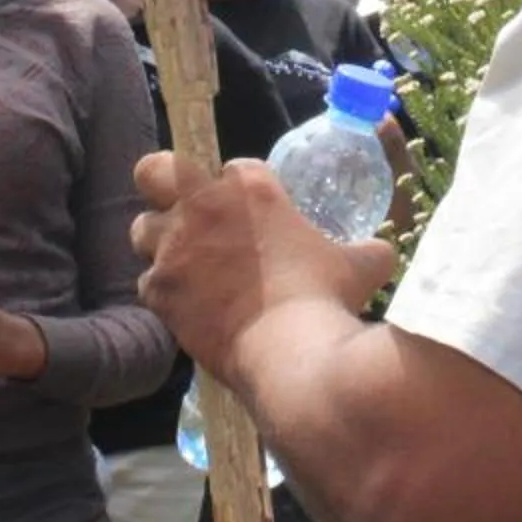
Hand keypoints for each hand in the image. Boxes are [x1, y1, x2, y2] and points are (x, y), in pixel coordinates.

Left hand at [131, 152, 397, 392]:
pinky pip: (148, 284)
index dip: (239, 188)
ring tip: (182, 264)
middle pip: (154, 170)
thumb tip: (381, 251)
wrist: (292, 355)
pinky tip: (188, 308)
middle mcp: (202, 206)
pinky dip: (165, 294)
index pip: (232, 167)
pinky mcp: (160, 291)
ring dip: (158, 243)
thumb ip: (365, 249)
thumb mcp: (360, 265)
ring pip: (140, 229)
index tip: (251, 213)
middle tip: (184, 209)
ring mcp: (174, 249)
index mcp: (250, 186)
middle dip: (162, 183)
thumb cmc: (327, 299)